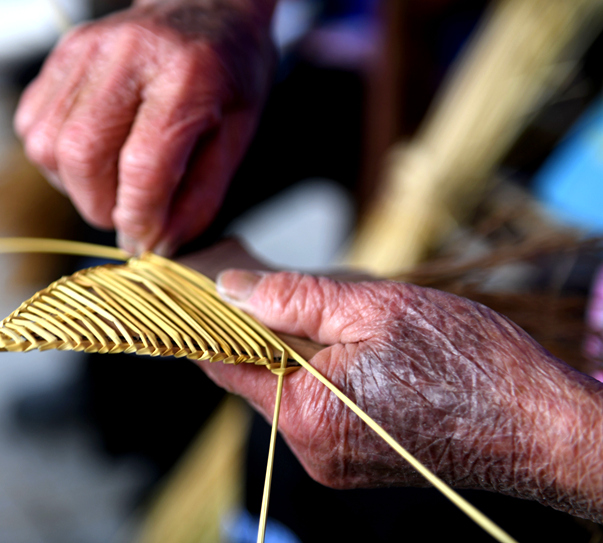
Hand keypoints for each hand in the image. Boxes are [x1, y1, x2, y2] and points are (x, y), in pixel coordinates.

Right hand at [15, 0, 277, 254]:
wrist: (205, 6)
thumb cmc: (227, 72)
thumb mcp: (238, 135)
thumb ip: (200, 196)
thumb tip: (158, 245)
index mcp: (186, 73)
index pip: (143, 165)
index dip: (138, 217)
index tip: (145, 239)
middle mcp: (128, 53)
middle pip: (83, 155)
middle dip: (99, 206)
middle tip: (126, 213)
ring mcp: (86, 49)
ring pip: (47, 145)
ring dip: (73, 185)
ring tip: (109, 182)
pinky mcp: (61, 54)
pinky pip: (32, 126)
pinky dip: (54, 157)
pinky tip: (91, 154)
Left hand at [200, 269, 602, 521]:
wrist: (543, 426)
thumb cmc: (471, 366)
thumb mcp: (374, 308)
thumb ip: (293, 299)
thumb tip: (232, 289)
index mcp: (307, 414)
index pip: (227, 364)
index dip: (212, 321)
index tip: (205, 288)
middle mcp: (313, 449)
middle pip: (258, 377)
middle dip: (269, 329)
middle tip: (294, 288)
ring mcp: (337, 460)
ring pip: (291, 390)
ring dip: (303, 350)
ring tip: (349, 318)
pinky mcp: (360, 461)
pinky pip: (320, 409)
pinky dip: (326, 374)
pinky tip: (364, 350)